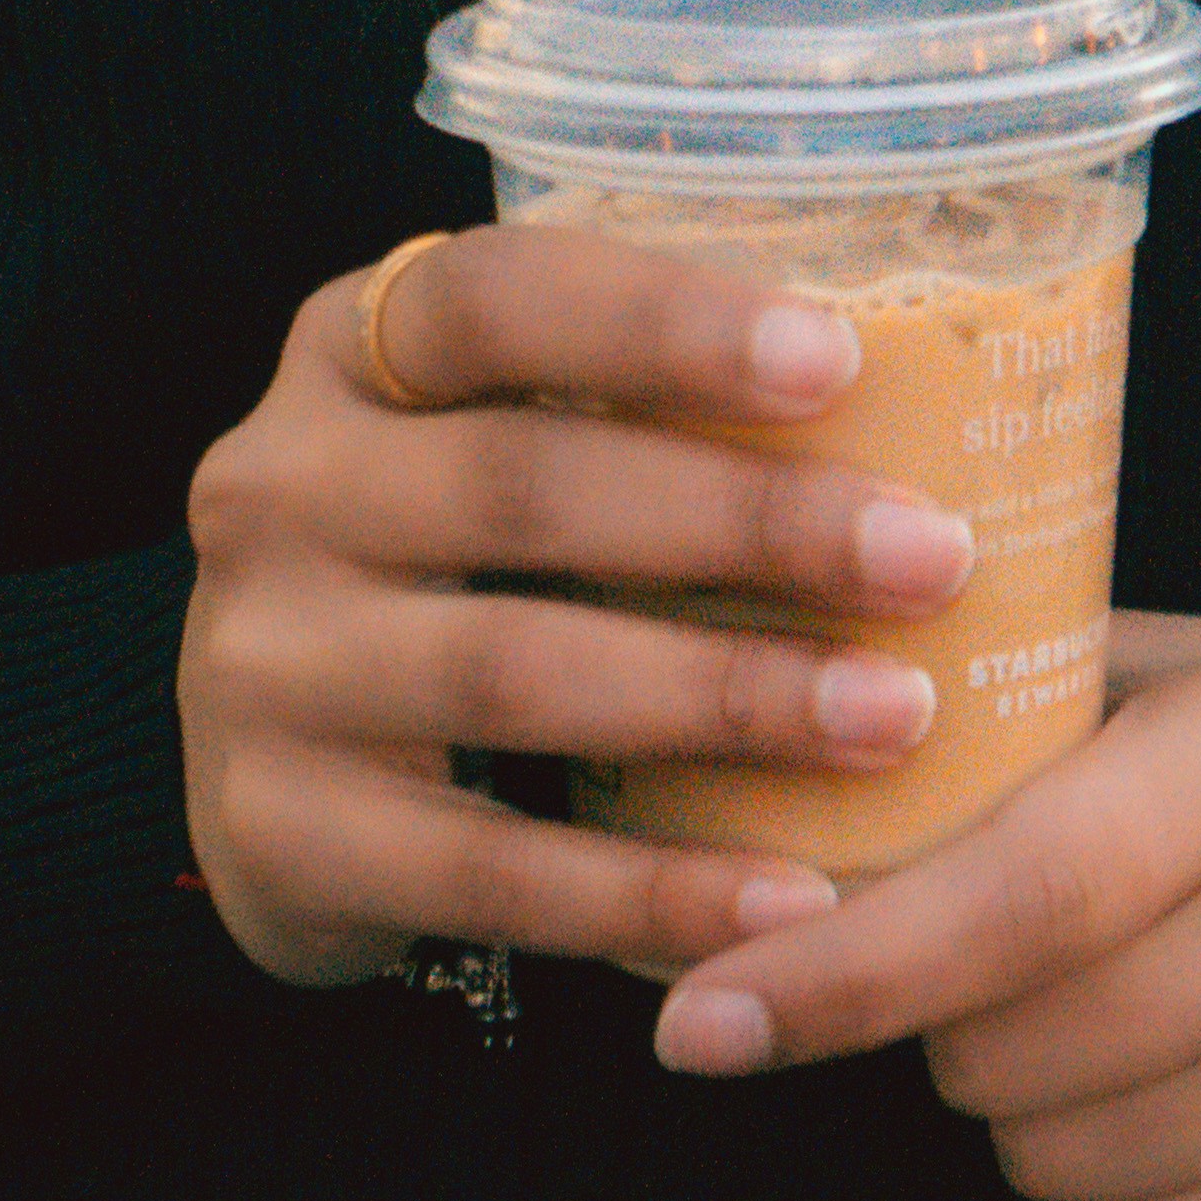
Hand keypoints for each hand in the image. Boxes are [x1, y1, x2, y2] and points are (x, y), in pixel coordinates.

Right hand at [175, 227, 986, 998]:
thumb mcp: (498, 445)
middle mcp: (276, 487)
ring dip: (724, 698)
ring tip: (898, 717)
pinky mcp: (276, 831)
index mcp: (350, 350)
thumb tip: (939, 385)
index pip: (493, 297)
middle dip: (748, 522)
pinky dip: (651, 889)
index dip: (663, 321)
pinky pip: (489, 868)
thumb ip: (640, 407)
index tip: (840, 359)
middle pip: (525, 486)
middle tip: (934, 557)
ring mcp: (260, 664)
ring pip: (514, 669)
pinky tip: (791, 903)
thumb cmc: (458, 570)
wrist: (269, 774)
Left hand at [643, 611, 1200, 1200]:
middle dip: (948, 1022)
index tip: (698, 1023)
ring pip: (1057, 1166)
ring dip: (1031, 1106)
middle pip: (1010, 1056)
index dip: (846, 970)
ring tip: (1120, 1009)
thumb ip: (985, 715)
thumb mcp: (1158, 675)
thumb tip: (741, 761)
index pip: (1023, 893)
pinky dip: (1125, 1187)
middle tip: (1011, 954)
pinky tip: (1195, 1087)